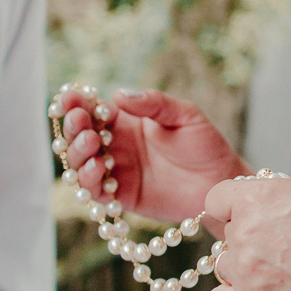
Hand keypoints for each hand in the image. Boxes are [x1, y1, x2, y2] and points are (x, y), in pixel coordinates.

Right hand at [60, 88, 247, 223]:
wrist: (221, 181)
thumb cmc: (205, 144)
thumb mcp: (185, 115)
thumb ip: (155, 104)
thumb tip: (120, 94)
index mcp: (127, 121)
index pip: (94, 109)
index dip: (77, 103)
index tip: (69, 97)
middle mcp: (115, 146)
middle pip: (80, 136)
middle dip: (73, 127)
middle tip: (79, 122)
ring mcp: (116, 171)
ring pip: (81, 164)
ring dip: (78, 153)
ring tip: (91, 144)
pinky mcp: (121, 196)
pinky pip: (95, 192)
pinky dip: (89, 182)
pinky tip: (98, 169)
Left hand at [201, 176, 290, 290]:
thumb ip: (285, 198)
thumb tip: (270, 208)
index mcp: (261, 193)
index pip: (216, 199)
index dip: (233, 207)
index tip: (252, 215)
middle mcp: (247, 227)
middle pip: (227, 234)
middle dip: (251, 238)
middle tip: (289, 247)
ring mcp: (247, 266)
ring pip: (226, 266)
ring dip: (248, 268)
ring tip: (288, 271)